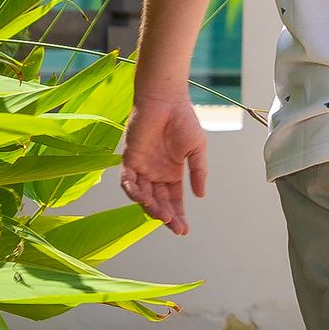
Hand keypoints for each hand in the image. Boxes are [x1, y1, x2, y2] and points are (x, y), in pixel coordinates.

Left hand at [120, 94, 209, 237]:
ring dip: (152, 208)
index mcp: (171, 173)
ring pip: (143, 196)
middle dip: (167, 217)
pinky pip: (128, 181)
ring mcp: (141, 168)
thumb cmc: (183, 120)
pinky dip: (134, 192)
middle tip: (176, 227)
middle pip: (159, 202)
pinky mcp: (129, 159)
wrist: (166, 100)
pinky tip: (144, 199)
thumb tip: (200, 195)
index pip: (173, 201)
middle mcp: (155, 174)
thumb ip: (198, 171)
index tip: (184, 230)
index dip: (178, 216)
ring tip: (163, 215)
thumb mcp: (197, 149)